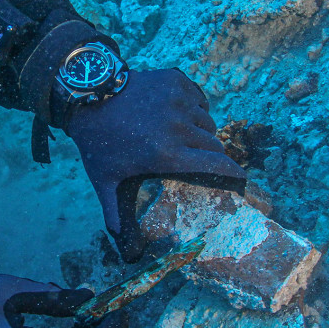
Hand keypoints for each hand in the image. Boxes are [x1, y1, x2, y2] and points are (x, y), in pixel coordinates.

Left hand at [65, 68, 245, 262]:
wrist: (87, 96)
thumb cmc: (98, 142)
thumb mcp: (104, 179)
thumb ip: (115, 212)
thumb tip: (123, 247)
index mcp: (167, 155)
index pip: (217, 164)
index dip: (233, 172)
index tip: (241, 177)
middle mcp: (178, 128)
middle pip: (213, 144)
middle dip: (206, 152)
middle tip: (187, 153)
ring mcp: (178, 101)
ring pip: (206, 121)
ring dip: (197, 129)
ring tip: (174, 131)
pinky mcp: (176, 80)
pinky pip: (198, 98)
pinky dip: (191, 105)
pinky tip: (172, 111)